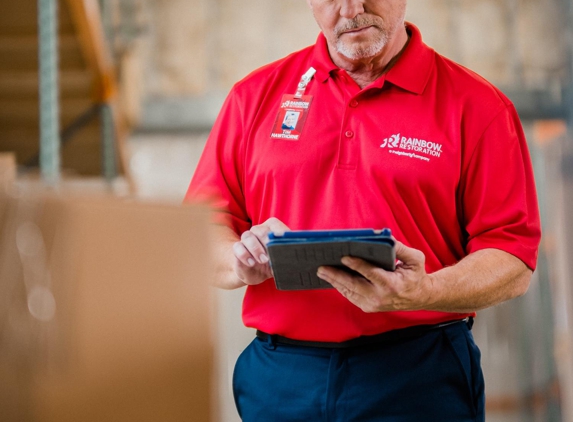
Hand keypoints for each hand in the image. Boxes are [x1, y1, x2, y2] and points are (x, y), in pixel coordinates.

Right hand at [233, 217, 289, 285]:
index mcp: (270, 230)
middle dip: (267, 242)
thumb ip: (287, 254)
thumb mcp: (281, 260)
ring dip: (256, 248)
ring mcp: (246, 240)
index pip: (274, 224)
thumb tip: (295, 255)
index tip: (285, 239)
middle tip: (272, 254)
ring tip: (263, 260)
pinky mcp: (237, 249)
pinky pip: (237, 247)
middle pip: (260, 230)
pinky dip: (244, 255)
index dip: (279, 230)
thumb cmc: (271, 263)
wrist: (255, 273)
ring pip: (247, 236)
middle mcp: (257, 232)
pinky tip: (251, 264)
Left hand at [316, 240, 433, 311]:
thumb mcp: (415, 259)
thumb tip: (385, 239)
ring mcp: (373, 305)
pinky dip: (340, 287)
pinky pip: (351, 296)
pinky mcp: (368, 307)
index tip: (344, 257)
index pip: (370, 273)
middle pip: (354, 285)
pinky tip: (332, 278)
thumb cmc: (415, 275)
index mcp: (392, 284)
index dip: (357, 265)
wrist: (419, 298)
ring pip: (349, 292)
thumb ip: (401, 249)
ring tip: (322, 272)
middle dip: (336, 276)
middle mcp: (380, 297)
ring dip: (334, 281)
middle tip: (322, 267)